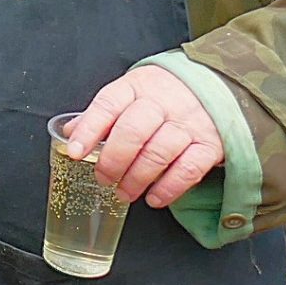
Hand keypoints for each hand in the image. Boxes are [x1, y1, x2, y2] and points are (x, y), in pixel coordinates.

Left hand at [65, 66, 222, 207]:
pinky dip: (169, 188)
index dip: (89, 130)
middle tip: (102, 178)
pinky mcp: (210, 145)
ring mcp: (188, 124)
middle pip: (132, 131)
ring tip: (124, 193)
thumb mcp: (131, 93)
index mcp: (136, 86)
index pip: (108, 105)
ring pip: (158, 153)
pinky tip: (153, 198)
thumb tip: (70, 134)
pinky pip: (188, 170)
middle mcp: (163, 103)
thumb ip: (103, 114)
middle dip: (113, 160)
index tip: (75, 152)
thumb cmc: (163, 95)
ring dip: (137, 178)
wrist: (215, 87)